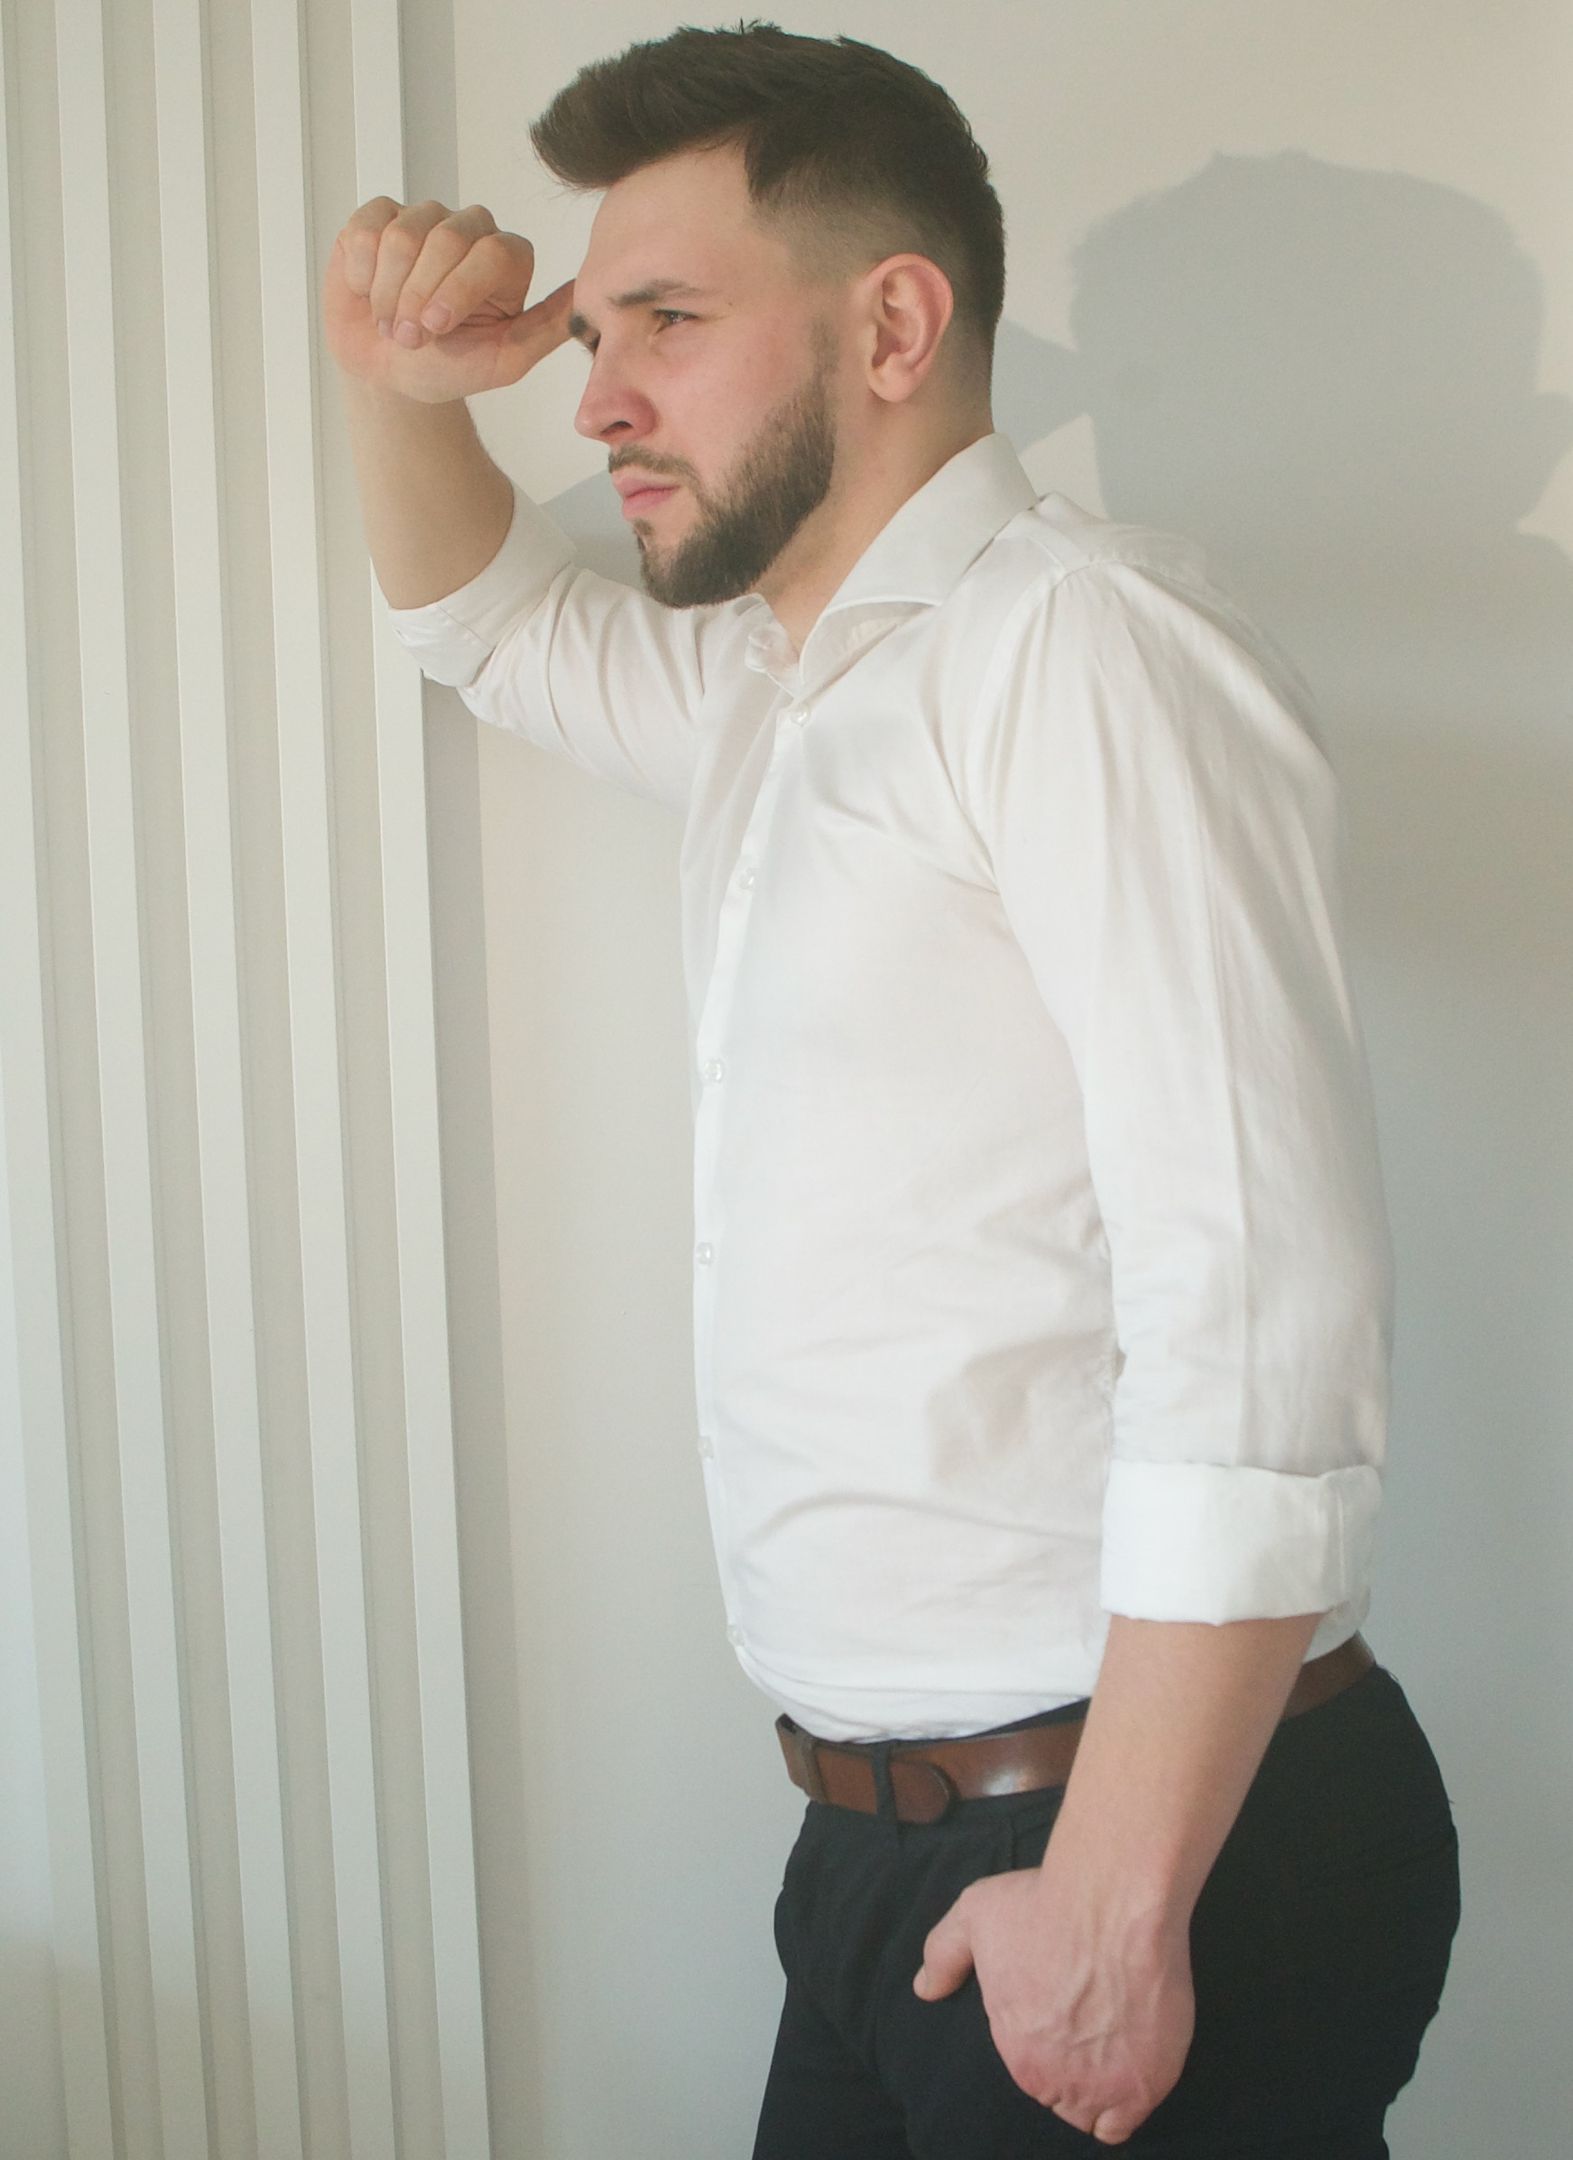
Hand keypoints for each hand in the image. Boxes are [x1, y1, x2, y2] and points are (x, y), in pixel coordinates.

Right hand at [323, 196, 574, 402]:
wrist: (389, 373)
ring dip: (390, 293)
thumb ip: (547, 328)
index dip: (458, 289)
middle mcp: (470, 228)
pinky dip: (364, 275)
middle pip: (446, 238)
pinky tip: (369, 294)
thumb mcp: (506, 359)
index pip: (491, 252)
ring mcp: (423, 217)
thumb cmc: (449, 367)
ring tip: (392, 324)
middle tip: (411, 337)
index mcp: (507, 257)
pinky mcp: (378, 216)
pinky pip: (368, 230)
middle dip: (420, 297)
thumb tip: (588, 296)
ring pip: (403, 235)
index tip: (437, 329)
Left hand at [912, 1865, 1195, 2144]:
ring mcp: (1102, 2086)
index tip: (1062, 2021)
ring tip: (1112, 2051)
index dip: (1046, 2050)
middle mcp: (1054, 2079)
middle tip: (1089, 2033)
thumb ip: (945, 1955)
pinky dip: (1128, 2103)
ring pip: (1096, 2115)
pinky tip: (1132, 2071)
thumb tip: (924, 1988)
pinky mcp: (1144, 2084)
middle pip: (1062, 2099)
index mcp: (1017, 2050)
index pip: (1030, 2075)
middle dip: (1072, 2074)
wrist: (1112, 1900)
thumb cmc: (1044, 1904)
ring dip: (1101, 2092)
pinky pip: (1128, 2121)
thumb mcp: (975, 1915)